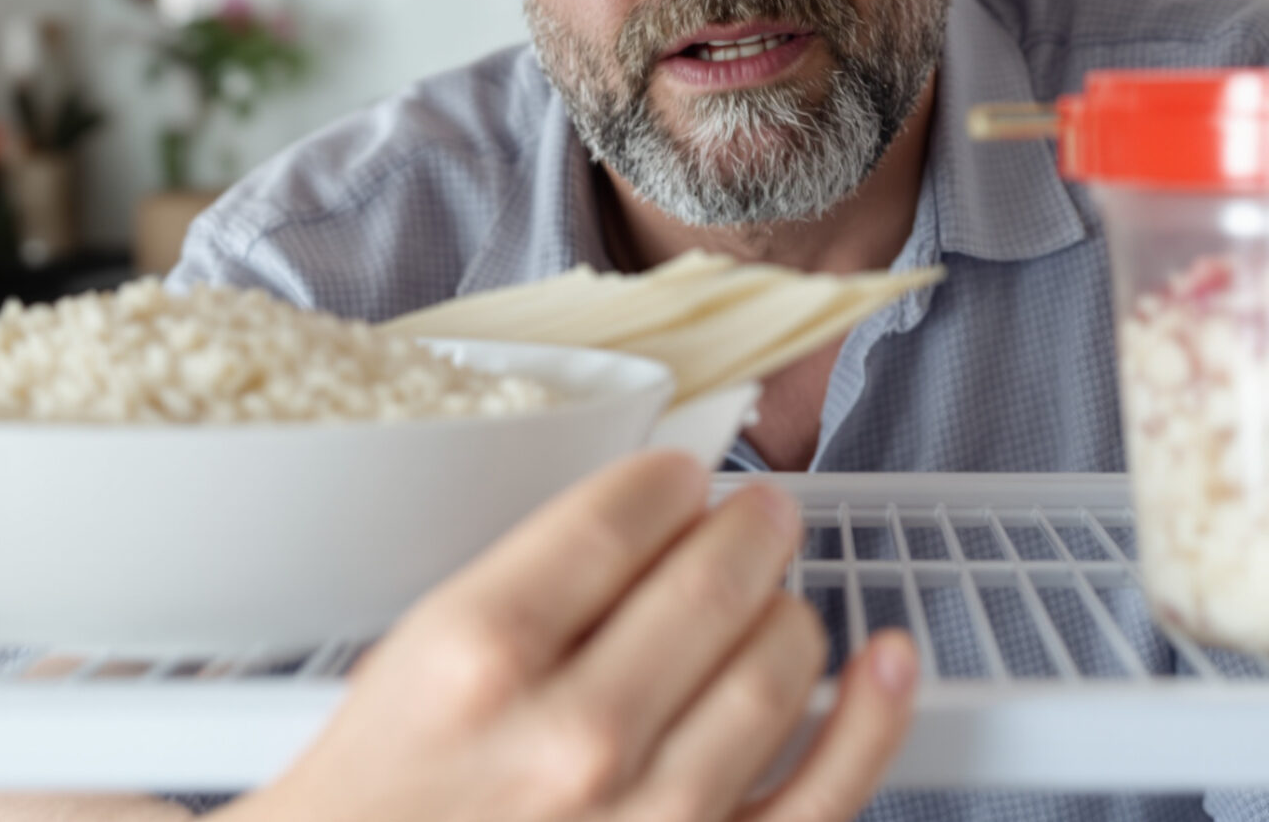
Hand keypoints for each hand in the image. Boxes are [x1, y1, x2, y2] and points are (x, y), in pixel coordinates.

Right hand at [227, 450, 918, 821]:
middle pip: (711, 582)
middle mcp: (572, 735)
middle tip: (757, 517)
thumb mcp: (404, 661)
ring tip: (775, 600)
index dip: (667, 482)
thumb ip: (520, 581)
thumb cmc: (382, 797)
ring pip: (774, 669)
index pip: (620, 517)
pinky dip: (872, 716)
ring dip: (790, 613)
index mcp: (479, 656)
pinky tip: (886, 662)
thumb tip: (643, 516)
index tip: (676, 480)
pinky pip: (828, 791)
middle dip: (749, 529)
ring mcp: (649, 820)